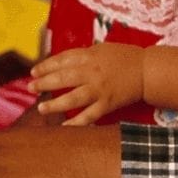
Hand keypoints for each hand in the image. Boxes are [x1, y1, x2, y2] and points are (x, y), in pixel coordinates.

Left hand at [29, 44, 143, 124]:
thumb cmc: (124, 57)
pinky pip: (90, 116)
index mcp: (89, 56)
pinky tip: (64, 128)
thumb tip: (61, 63)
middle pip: (63, 78)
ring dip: (55, 104)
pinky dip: (77, 123)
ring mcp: (100, 89)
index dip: (46, 66)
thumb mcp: (100, 49)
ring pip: (73, 98)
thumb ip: (82, 56)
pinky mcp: (108, 104)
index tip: (34, 72)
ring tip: (41, 108)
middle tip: (31, 88)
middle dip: (44, 83)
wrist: (147, 70)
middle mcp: (92, 72)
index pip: (62, 60)